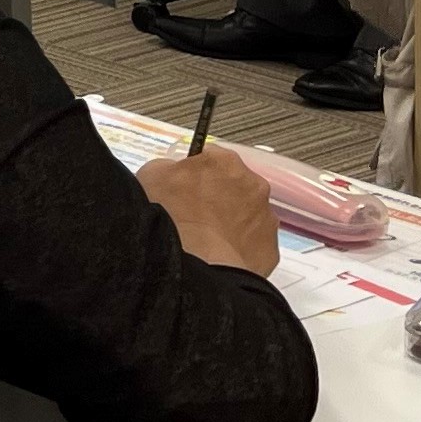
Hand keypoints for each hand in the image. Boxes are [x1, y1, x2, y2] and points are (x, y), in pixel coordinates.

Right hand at [139, 149, 281, 277]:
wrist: (198, 263)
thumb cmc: (175, 220)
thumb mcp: (151, 176)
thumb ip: (167, 166)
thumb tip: (171, 171)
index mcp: (224, 161)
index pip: (211, 158)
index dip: (195, 173)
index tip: (184, 186)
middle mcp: (252, 184)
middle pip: (234, 185)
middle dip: (217, 197)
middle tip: (194, 215)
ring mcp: (265, 216)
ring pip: (247, 215)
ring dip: (230, 222)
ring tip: (205, 239)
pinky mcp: (270, 247)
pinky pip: (253, 243)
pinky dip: (238, 247)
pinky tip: (218, 255)